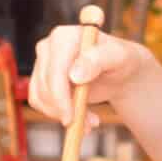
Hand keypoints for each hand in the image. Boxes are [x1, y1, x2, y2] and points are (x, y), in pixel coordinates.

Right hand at [28, 25, 152, 126]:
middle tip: (89, 124)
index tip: (71, 117)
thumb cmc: (120, 59)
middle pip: (44, 87)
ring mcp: (43, 64)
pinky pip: (41, 104)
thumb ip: (99, 59)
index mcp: (65, 36)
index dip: (60, 96)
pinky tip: (82, 118)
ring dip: (65, 115)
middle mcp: (48, 47)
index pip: (54, 70)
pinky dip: (59, 115)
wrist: (118, 71)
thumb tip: (74, 74)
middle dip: (65, 110)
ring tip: (90, 121)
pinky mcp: (41, 80)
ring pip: (41, 98)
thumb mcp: (118, 57)